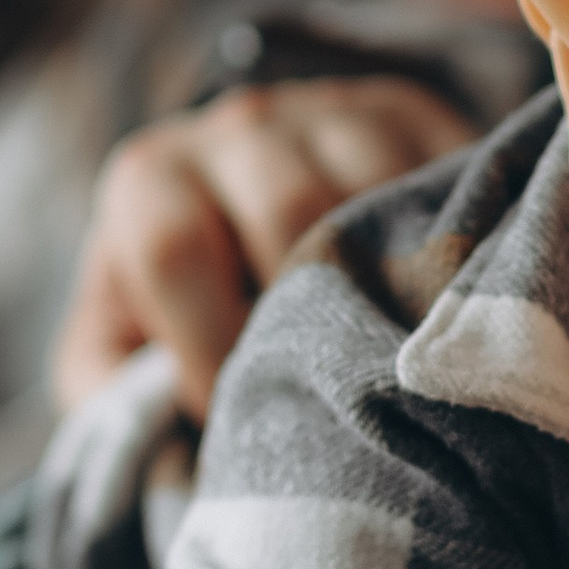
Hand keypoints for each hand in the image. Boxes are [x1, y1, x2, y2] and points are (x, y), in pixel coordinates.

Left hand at [51, 77, 474, 417]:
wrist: (249, 218)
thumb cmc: (183, 317)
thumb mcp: (124, 356)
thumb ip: (120, 401)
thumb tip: (171, 457)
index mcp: (149, 178)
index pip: (173, 248)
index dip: (209, 345)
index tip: (238, 413)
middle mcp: (237, 126)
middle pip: (288, 212)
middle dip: (312, 319)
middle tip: (332, 391)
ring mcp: (332, 111)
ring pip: (375, 193)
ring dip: (392, 286)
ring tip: (391, 356)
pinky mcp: (412, 114)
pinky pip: (444, 175)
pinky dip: (448, 249)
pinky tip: (439, 309)